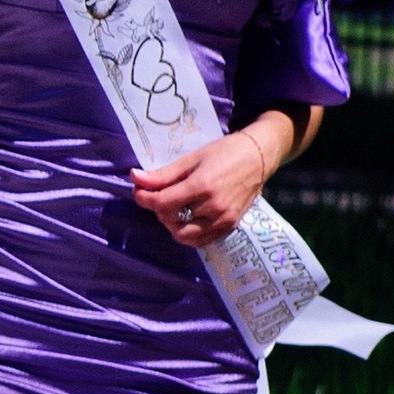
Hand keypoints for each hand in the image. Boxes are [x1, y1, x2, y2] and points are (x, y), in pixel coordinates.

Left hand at [130, 131, 264, 246]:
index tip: (139, 191)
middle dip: (159, 210)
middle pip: (171, 221)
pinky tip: (188, 218)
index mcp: (202, 186)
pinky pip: (201, 240)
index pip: (162, 203)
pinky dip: (189, 233)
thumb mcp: (192, 158)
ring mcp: (223, 220)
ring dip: (173, 225)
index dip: (144, 198)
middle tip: (160, 196)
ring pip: (184, 236)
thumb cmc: (225, 152)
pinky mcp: (230, 226)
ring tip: (174, 209)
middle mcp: (213, 207)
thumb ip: (163, 174)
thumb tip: (135, 178)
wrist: (258, 157)